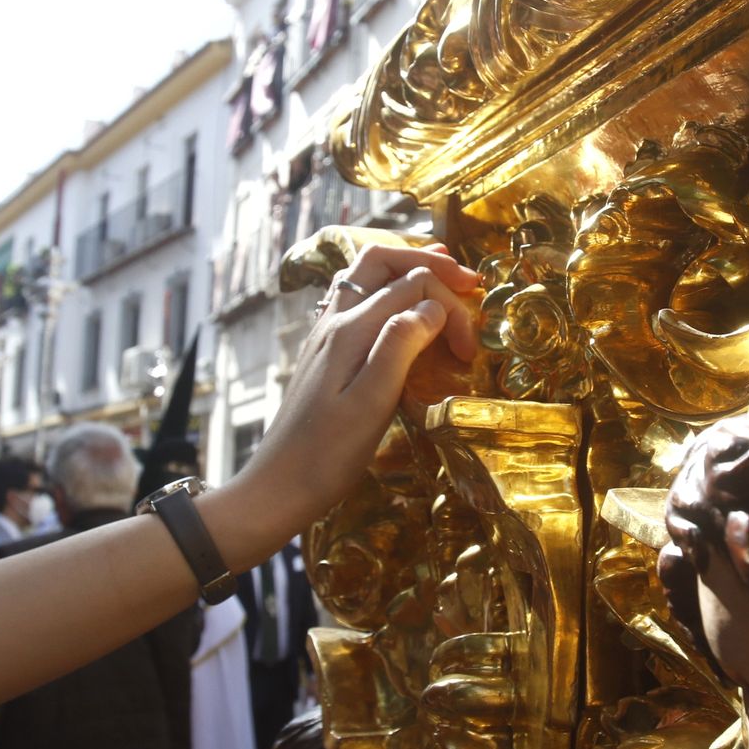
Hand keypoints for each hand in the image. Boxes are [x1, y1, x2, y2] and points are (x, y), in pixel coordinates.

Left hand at [237, 244, 479, 526]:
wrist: (278, 486)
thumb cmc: (328, 455)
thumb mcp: (371, 404)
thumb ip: (400, 346)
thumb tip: (432, 306)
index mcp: (351, 330)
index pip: (413, 287)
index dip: (450, 308)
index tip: (469, 352)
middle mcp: (335, 321)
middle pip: (383, 262)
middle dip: (429, 265)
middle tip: (470, 283)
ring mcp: (326, 334)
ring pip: (366, 276)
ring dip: (405, 269)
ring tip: (441, 273)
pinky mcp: (325, 352)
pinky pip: (356, 298)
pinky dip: (388, 290)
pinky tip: (401, 306)